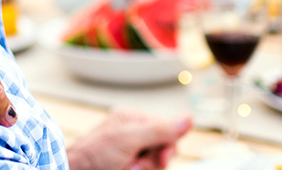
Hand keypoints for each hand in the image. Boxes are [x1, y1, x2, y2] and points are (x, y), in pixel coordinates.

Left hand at [66, 109, 191, 169]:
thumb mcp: (129, 140)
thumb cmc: (92, 156)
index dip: (168, 146)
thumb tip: (189, 118)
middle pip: (163, 150)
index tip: (161, 158)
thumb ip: (159, 130)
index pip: (168, 129)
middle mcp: (132, 134)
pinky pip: (145, 169)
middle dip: (152, 162)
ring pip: (154, 164)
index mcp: (133, 119)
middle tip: (133, 166)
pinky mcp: (126, 166)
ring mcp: (129, 152)